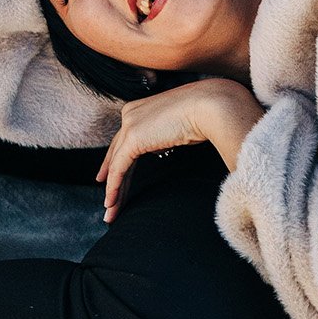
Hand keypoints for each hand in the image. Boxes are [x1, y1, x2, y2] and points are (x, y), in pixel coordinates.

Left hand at [96, 80, 263, 221]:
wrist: (211, 106)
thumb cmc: (205, 115)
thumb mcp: (177, 127)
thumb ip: (163, 136)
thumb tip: (157, 149)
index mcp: (140, 110)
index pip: (123, 142)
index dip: (114, 162)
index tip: (106, 178)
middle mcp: (130, 114)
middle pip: (116, 153)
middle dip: (111, 179)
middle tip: (108, 201)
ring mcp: (130, 124)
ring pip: (116, 163)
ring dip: (113, 190)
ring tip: (110, 212)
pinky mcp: (133, 137)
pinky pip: (119, 167)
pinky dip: (114, 186)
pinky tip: (112, 202)